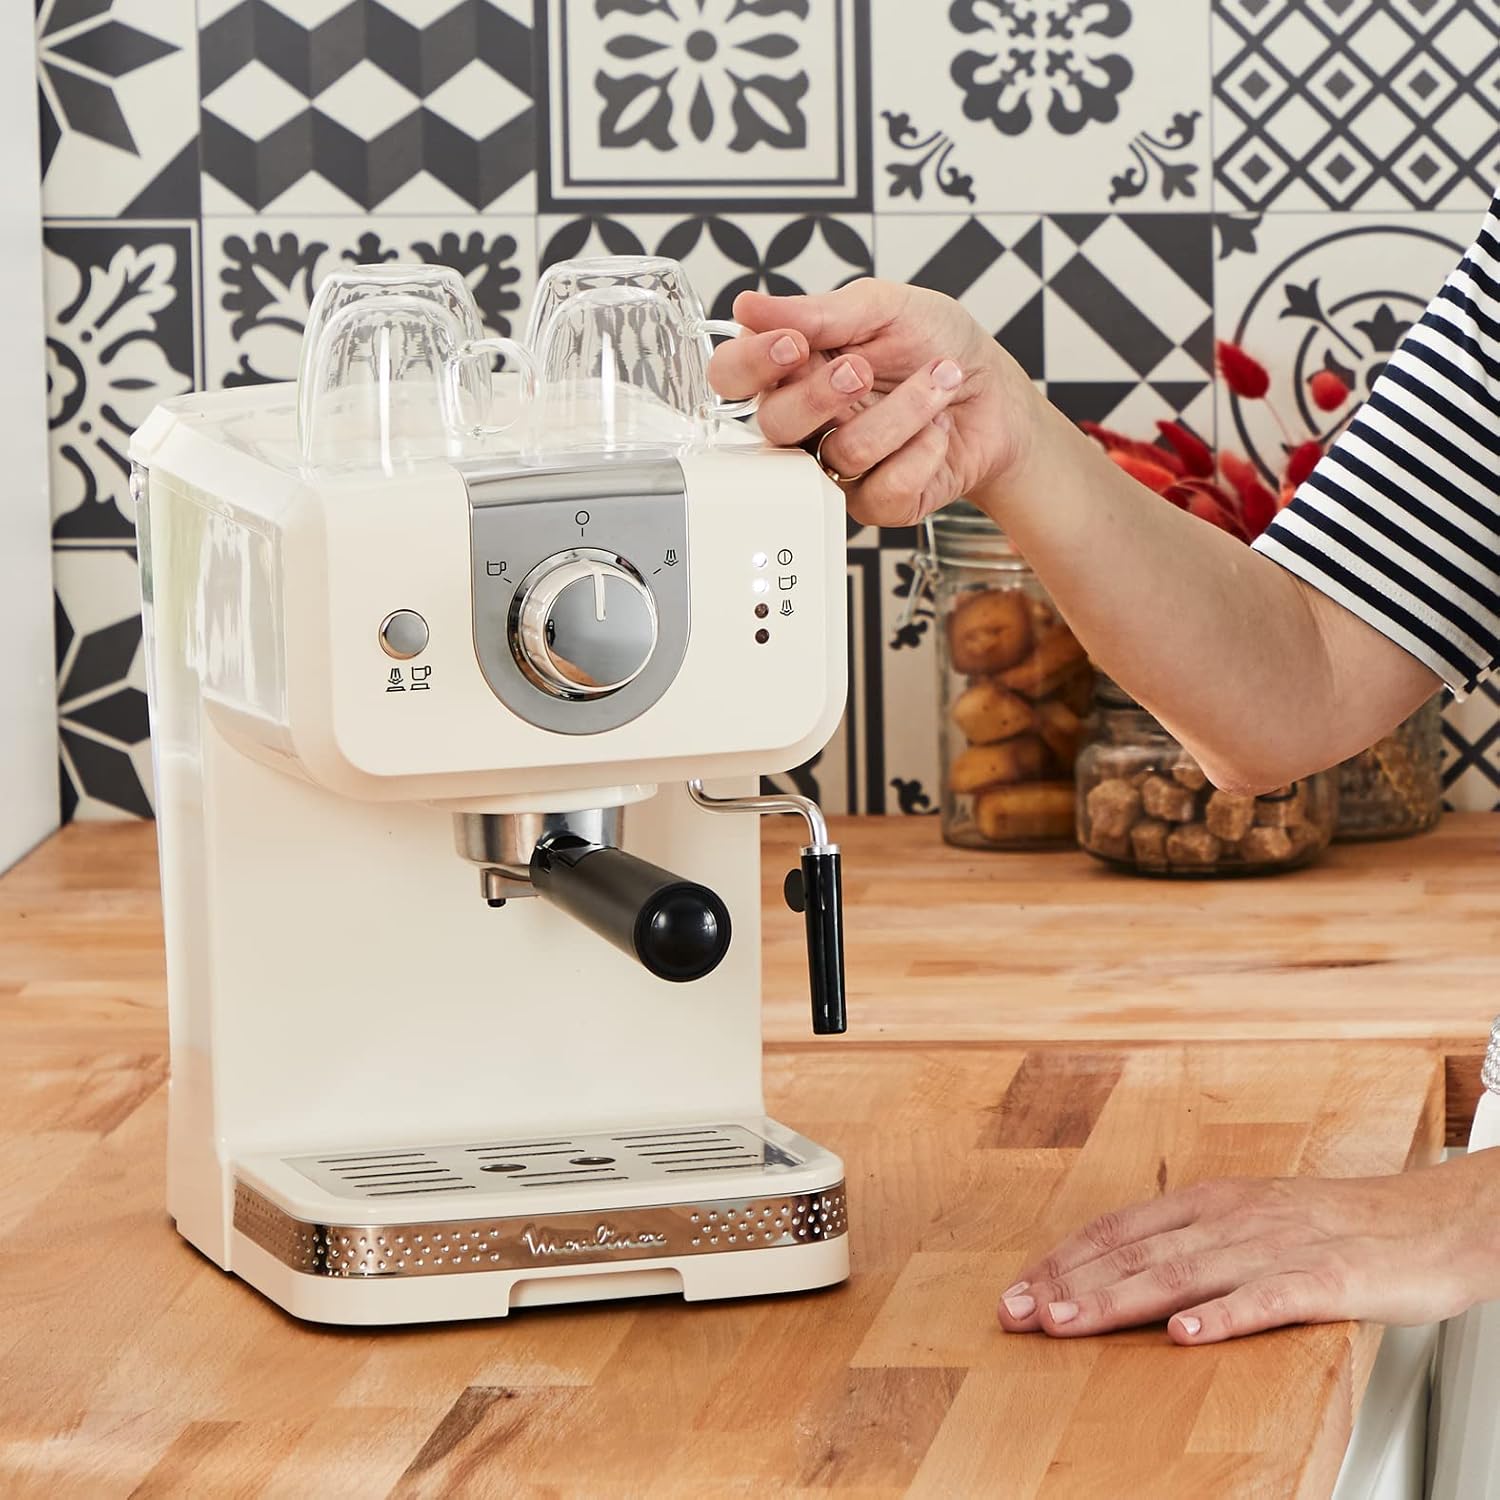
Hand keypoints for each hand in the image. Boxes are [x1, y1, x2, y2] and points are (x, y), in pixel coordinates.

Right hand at [707, 279, 1040, 527]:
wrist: (996, 394)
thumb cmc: (938, 344)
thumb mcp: (884, 307)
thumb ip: (817, 312)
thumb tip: (749, 306)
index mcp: (796, 369)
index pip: (733, 376)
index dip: (751, 365)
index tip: (793, 345)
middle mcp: (808, 422)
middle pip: (773, 425)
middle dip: (822, 394)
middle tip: (863, 369)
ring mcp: (837, 466)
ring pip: (839, 455)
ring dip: (902, 413)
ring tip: (939, 381)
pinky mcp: (875, 502)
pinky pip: (882, 489)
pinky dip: (923, 452)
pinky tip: (939, 431)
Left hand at [998, 1151, 1499, 1344]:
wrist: (1434, 1220)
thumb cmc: (1340, 1226)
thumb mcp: (1250, 1222)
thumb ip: (1192, 1243)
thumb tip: (1123, 1273)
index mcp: (1210, 1202)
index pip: (1118, 1228)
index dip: (1063, 1260)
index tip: (1017, 1290)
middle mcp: (1232, 1217)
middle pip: (1135, 1251)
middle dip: (1068, 1283)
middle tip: (1015, 1312)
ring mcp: (1277, 1245)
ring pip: (1183, 1272)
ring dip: (1118, 1298)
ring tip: (1067, 1322)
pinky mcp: (1327, 1277)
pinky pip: (1267, 1298)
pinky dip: (1223, 1315)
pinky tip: (1185, 1336)